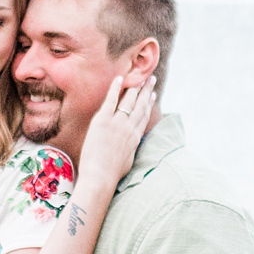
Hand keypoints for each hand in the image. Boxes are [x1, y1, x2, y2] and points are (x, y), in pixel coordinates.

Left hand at [75, 76, 155, 196]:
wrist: (100, 176)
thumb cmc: (111, 174)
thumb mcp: (127, 160)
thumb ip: (130, 149)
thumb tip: (130, 145)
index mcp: (135, 138)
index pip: (144, 116)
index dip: (149, 103)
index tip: (152, 94)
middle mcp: (129, 128)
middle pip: (141, 105)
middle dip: (146, 90)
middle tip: (151, 78)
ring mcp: (117, 123)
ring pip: (129, 100)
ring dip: (135, 87)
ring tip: (139, 76)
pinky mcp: (103, 121)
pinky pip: (111, 100)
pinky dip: (115, 88)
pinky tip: (119, 78)